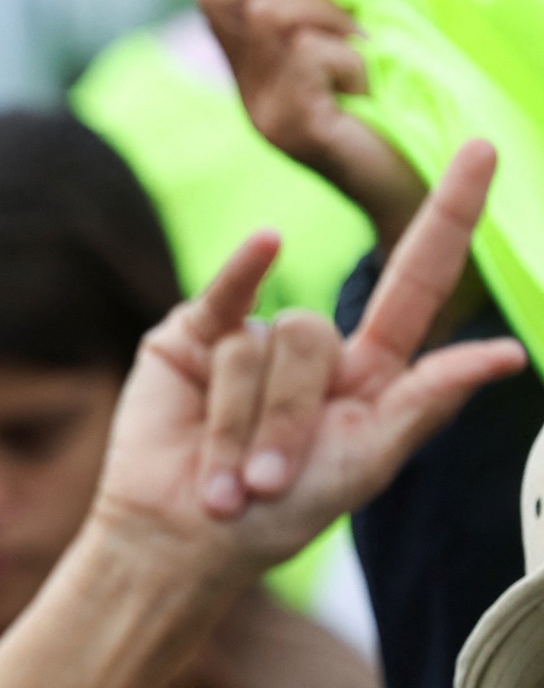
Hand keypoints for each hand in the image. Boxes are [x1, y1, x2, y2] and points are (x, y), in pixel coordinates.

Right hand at [92, 140, 524, 581]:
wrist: (179, 539)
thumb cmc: (276, 518)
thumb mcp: (365, 465)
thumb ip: (427, 402)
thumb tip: (507, 353)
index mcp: (367, 372)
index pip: (418, 281)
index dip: (451, 216)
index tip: (484, 148)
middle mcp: (310, 346)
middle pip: (319, 335)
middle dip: (286, 419)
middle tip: (263, 482)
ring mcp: (248, 334)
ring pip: (266, 340)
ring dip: (242, 421)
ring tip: (224, 474)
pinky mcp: (190, 334)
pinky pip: (228, 291)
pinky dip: (244, 270)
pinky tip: (264, 248)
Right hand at [195, 0, 426, 250]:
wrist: (404, 195)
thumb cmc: (390, 116)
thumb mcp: (346, 46)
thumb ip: (319, 8)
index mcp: (253, 69)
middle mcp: (247, 91)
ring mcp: (264, 113)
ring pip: (270, 17)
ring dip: (327, 13)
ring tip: (359, 41)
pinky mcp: (294, 129)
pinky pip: (309, 56)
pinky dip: (347, 57)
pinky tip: (365, 84)